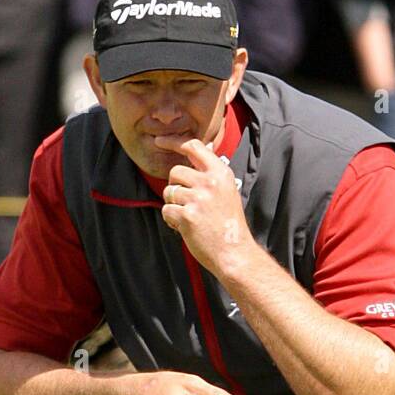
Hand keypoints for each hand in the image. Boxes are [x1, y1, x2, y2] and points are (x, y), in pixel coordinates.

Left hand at [157, 137, 253, 277]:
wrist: (234, 253)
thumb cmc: (229, 224)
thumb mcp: (228, 191)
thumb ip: (213, 172)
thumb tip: (205, 149)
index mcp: (221, 173)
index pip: (194, 147)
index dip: (174, 142)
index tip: (160, 141)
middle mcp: (210, 182)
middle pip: (175, 171)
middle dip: (175, 186)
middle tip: (186, 202)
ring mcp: (198, 199)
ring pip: (169, 192)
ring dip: (173, 205)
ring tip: (189, 216)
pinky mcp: (187, 216)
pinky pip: (166, 210)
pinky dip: (171, 220)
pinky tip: (185, 227)